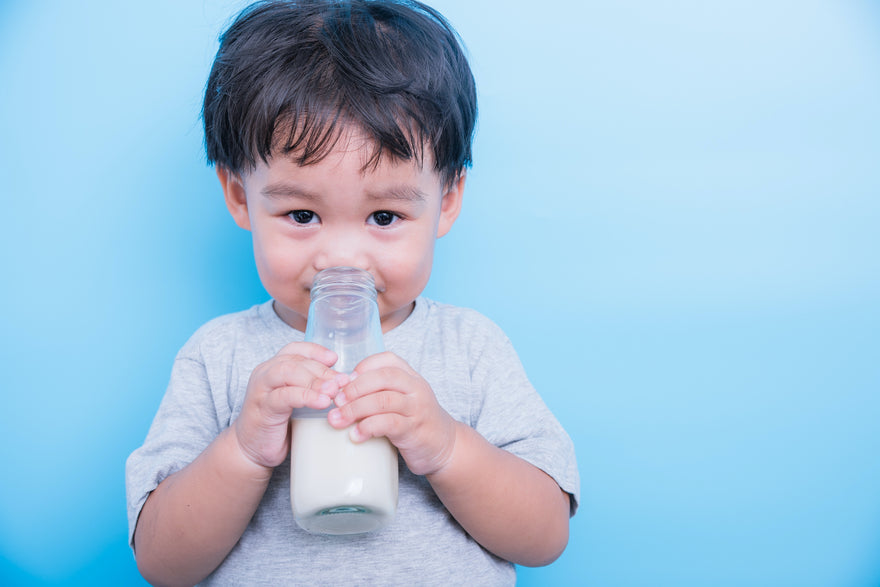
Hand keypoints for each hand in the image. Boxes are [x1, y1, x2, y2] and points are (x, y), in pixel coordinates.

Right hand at [233, 342, 342, 468]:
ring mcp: (261, 389)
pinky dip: (306, 397)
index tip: (335, 359)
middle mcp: (265, 373)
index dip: (316, 351)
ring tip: (334, 391)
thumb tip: (342, 380)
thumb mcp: (297, 401)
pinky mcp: (262, 408)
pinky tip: (323, 402)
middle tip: (342, 382)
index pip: (295, 349)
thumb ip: (312, 387)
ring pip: (288, 372)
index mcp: (273, 368)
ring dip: (315, 380)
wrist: (251, 450)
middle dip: (322, 370)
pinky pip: (285, 396)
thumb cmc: (278, 424)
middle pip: (296, 360)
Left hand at [327, 352, 455, 475]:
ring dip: (355, 409)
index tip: (345, 381)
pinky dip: (368, 427)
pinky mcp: (414, 430)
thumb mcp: (401, 399)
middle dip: (355, 388)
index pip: (387, 360)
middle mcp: (416, 388)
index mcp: (411, 377)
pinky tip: (355, 435)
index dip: (363, 367)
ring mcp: (417, 409)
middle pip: (383, 377)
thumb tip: (340, 391)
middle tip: (336, 401)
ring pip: (383, 400)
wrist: (444, 446)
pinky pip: (389, 424)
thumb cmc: (414, 421)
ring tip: (338, 419)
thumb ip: (378, 392)